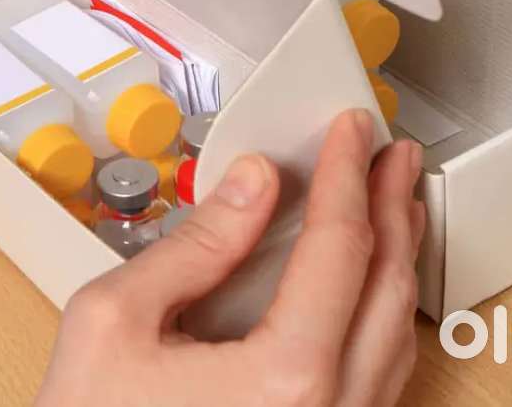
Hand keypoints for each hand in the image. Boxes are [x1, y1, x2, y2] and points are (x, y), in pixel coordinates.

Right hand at [38, 109, 425, 406]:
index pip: (338, 248)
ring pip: (396, 331)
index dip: (346, 175)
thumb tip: (251, 185)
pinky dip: (381, 308)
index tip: (349, 132)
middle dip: (392, 206)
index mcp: (285, 379)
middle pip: (387, 286)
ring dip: (396, 255)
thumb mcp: (115, 319)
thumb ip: (195, 245)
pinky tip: (366, 281)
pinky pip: (380, 369)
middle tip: (390, 155)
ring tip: (390, 204)